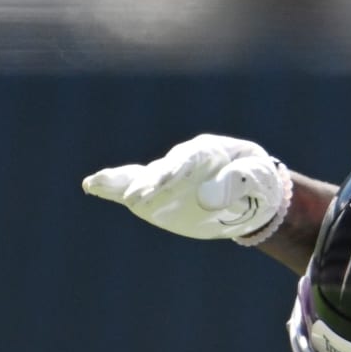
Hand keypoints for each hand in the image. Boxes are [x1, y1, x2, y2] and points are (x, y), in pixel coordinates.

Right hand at [82, 133, 291, 242]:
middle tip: (136, 199)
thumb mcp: (258, 178)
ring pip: (142, 177)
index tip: (164, 185)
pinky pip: (135, 188)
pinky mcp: (160, 193)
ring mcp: (168, 177)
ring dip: (121, 183)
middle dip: (150, 184)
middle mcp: (182, 161)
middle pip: (162, 170)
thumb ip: (239, 182)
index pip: (189, 161)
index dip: (176, 173)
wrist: (252, 192)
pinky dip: (114, 188)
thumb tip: (208, 200)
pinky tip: (91, 185)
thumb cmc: (258, 180)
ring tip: (94, 184)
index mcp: (208, 151)